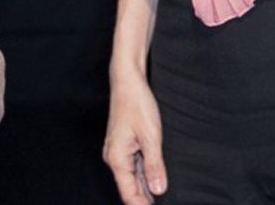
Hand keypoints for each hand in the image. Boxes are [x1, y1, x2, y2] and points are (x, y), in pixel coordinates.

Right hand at [103, 72, 166, 204]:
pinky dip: (144, 175)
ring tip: (161, 199)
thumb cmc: (137, 104)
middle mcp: (114, 157)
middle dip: (144, 199)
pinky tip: (155, 182)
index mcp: (117, 158)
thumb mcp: (151, 136)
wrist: (128, 81)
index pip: (128, 193)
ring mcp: (118, 151)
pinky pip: (133, 166)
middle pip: (129, 187)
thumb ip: (154, 165)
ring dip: (145, 188)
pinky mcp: (124, 145)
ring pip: (132, 177)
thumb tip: (159, 190)